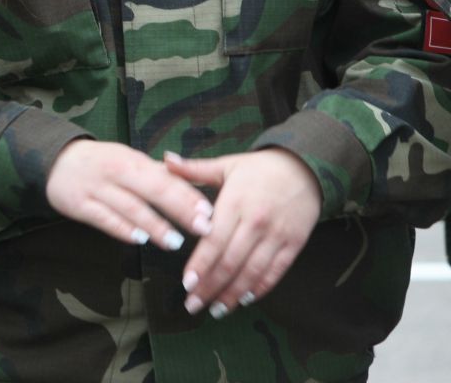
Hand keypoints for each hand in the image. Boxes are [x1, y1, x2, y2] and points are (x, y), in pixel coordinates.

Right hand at [45, 140, 215, 251]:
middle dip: (179, 209)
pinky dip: (121, 228)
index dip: (187, 194)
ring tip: (175, 241)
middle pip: (151, 189)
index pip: (164, 177)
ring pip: (129, 206)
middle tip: (203, 228)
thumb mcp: (127, 160)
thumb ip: (158, 174)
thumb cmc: (100, 163)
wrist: (53, 159)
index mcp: (130, 159)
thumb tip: (196, 181)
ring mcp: (95, 187)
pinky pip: (103, 218)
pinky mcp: (78, 204)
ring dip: (153, 224)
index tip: (209, 211)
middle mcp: (114, 171)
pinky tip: (138, 240)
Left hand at [166, 149, 321, 317]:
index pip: (214, 241)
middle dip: (210, 287)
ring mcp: (277, 236)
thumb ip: (193, 169)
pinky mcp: (294, 245)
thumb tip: (164, 160)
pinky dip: (260, 288)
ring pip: (252, 272)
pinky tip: (245, 300)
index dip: (200, 265)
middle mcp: (256, 222)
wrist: (305, 169)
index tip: (186, 283)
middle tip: (193, 305)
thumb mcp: (225, 165)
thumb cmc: (258, 169)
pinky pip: (276, 272)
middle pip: (230, 262)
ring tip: (216, 309)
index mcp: (235, 203)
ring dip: (233, 294)